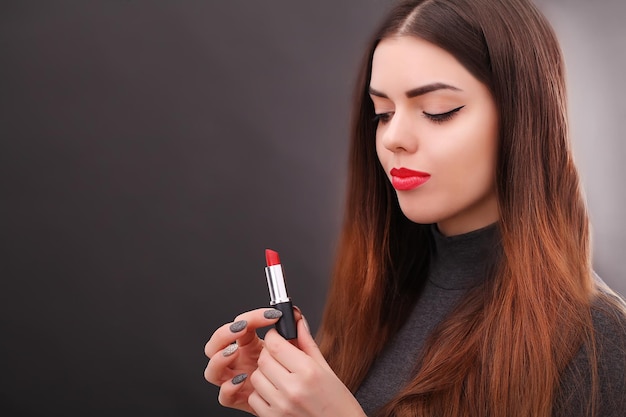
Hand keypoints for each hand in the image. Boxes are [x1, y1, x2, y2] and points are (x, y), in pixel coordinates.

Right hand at [204, 308, 290, 413]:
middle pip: (215, 345)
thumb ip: (297, 335)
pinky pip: (224, 396)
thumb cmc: (297, 376)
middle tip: (241, 328)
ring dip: (219, 358)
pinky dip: (228, 387)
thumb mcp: (297, 353)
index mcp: (249, 345)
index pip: (241, 325)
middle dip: (224, 333)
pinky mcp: (239, 400)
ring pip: (212, 371)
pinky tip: (241, 380)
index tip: (271, 315)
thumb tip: (297, 314)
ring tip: (234, 352)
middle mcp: (238, 361)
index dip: (253, 317)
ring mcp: (235, 380)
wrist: (301, 401)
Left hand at [248, 318, 366, 416]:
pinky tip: (277, 393)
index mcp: (308, 372)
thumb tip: (297, 321)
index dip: (274, 336)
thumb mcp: (326, 368)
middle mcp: (293, 388)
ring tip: (280, 377)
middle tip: (281, 358)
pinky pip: (254, 398)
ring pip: (256, 377)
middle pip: (263, 359)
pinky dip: (261, 393)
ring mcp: (281, 406)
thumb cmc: (338, 402)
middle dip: (269, 354)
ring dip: (264, 373)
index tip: (277, 337)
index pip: (276, 344)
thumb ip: (307, 343)